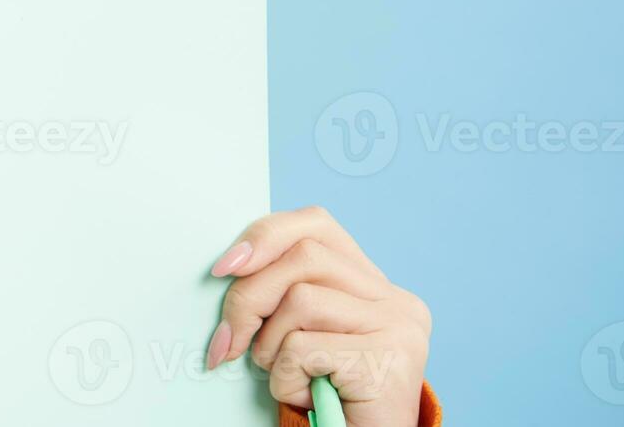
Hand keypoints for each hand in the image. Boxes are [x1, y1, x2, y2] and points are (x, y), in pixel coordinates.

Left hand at [205, 206, 429, 426]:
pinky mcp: (389, 360)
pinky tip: (305, 396)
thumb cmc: (327, 399)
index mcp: (374, 284)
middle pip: (301, 257)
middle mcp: (396, 299)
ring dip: (270, 346)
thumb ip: (283, 295)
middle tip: (228, 343)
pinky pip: (303, 348)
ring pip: (300, 299)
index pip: (316, 224)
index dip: (265, 236)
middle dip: (249, 297)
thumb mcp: (302, 336)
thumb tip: (228, 266)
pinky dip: (285, 378)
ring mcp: (399, 326)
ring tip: (284, 378)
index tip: (224, 267)